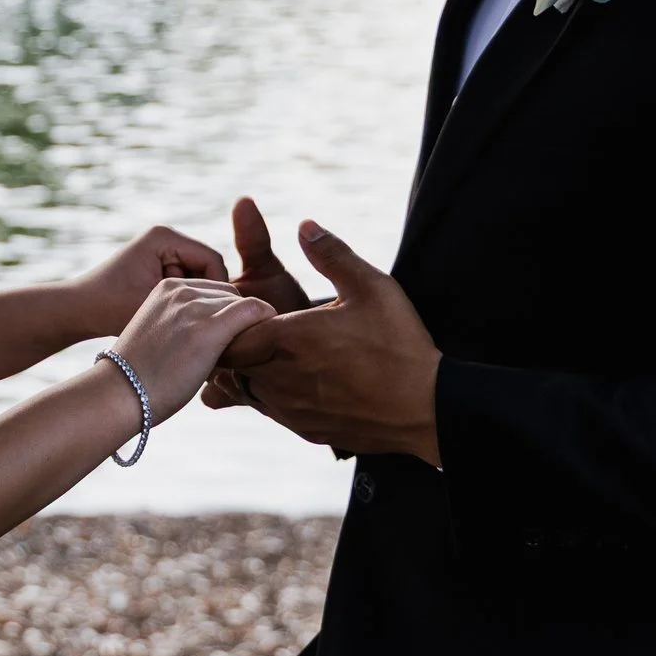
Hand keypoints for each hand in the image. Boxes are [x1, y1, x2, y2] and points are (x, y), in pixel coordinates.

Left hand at [70, 225, 228, 337]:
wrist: (76, 310)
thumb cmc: (108, 308)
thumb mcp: (153, 306)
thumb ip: (190, 305)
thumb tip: (228, 312)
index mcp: (164, 237)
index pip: (213, 260)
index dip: (220, 291)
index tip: (220, 321)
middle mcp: (165, 238)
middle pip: (208, 268)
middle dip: (209, 297)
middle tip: (211, 327)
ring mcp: (162, 251)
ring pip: (199, 279)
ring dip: (197, 302)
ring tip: (193, 327)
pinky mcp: (158, 265)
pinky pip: (185, 283)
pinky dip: (184, 302)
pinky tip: (179, 323)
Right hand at [106, 278, 276, 426]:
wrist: (119, 394)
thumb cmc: (139, 375)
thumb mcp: (159, 334)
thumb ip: (184, 324)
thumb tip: (217, 339)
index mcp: (166, 287)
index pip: (213, 290)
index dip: (226, 314)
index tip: (231, 339)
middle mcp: (180, 290)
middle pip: (230, 295)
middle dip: (238, 319)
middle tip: (240, 350)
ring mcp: (193, 307)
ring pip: (243, 304)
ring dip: (248, 327)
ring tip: (245, 355)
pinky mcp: (208, 328)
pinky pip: (252, 311)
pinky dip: (265, 320)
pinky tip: (267, 338)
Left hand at [209, 220, 443, 464]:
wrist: (428, 410)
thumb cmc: (400, 346)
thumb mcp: (372, 287)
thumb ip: (333, 254)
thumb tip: (305, 225)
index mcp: (287, 341)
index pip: (227, 334)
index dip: (228, 320)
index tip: (245, 308)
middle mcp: (278, 380)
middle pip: (228, 363)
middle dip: (233, 343)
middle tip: (251, 324)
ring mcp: (290, 410)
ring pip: (244, 389)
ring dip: (249, 369)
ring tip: (272, 348)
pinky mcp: (304, 429)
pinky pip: (267, 410)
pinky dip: (268, 392)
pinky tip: (294, 375)